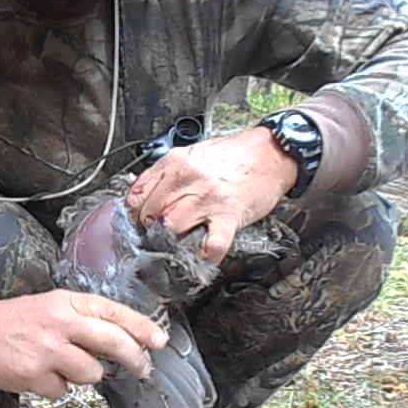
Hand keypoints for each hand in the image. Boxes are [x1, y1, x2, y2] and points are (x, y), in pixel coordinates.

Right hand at [0, 290, 168, 398]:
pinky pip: (63, 391)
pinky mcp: (34, 375)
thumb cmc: (18, 319)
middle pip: (112, 342)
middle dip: (135, 358)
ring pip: (91, 373)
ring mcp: (48, 351)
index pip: (114, 312)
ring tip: (64, 365)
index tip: (159, 341)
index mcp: (67, 302)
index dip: (141, 327)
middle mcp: (60, 323)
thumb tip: (122, 340)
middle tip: (144, 369)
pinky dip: (57, 387)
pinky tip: (41, 373)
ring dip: (85, 375)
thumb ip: (85, 318)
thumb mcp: (53, 304)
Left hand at [125, 128, 296, 262]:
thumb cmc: (233, 155)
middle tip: (159, 233)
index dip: (136, 212)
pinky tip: (203, 255)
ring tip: (178, 242)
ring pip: (172, 227)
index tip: (140, 219)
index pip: (138, 195)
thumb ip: (167, 172)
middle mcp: (188, 179)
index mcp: (175, 162)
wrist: (271, 152)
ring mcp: (209, 198)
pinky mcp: (230, 215)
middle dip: (151, 228)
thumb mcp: (192, 153)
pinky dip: (206, 255)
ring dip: (172, 240)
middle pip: (151, 214)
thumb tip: (144, 193)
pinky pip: (213, 243)